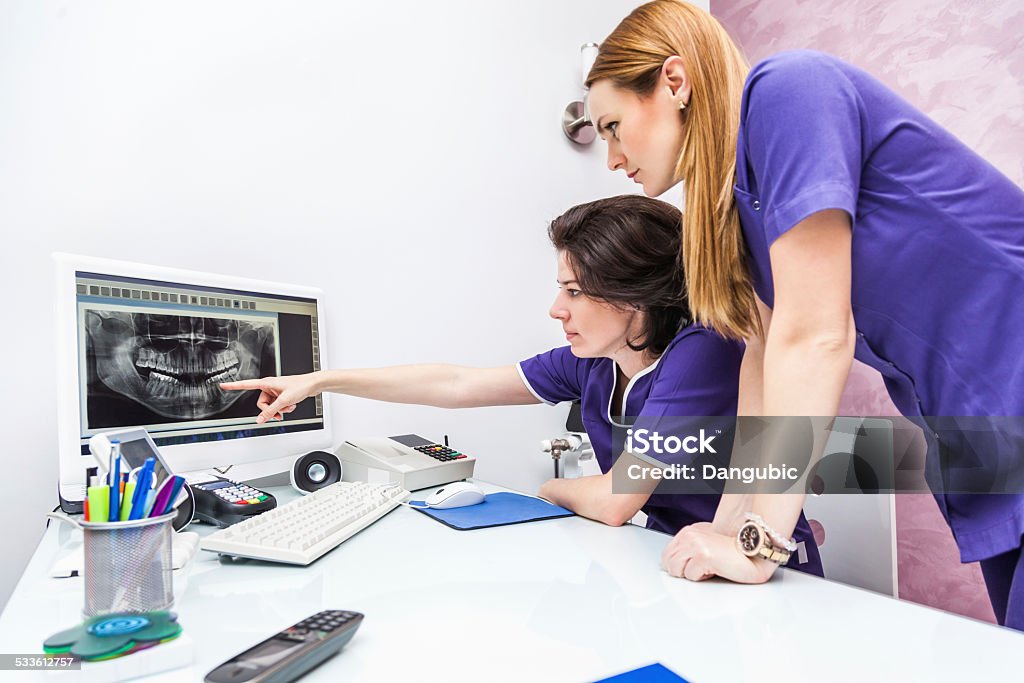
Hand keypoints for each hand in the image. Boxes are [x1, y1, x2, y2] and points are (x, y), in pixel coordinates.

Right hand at [220, 373, 318, 422]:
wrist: (313, 384)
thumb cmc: (300, 386)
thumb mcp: (284, 401)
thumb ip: (270, 411)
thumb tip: (260, 420)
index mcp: (266, 383)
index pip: (246, 384)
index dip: (234, 386)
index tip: (223, 385)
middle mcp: (269, 387)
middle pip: (261, 403)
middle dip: (271, 409)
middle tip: (280, 410)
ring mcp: (275, 392)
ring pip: (270, 406)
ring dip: (280, 409)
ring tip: (289, 405)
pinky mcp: (281, 395)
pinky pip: (278, 406)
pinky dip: (285, 407)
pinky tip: (292, 404)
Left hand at [661, 522, 775, 583]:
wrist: (753, 553)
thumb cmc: (732, 552)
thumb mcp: (705, 544)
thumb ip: (688, 550)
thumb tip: (671, 565)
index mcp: (688, 532)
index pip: (666, 554)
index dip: (677, 566)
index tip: (690, 567)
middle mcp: (689, 535)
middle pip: (668, 563)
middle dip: (683, 571)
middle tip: (702, 568)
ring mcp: (695, 545)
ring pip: (676, 571)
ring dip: (692, 575)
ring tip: (709, 568)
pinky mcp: (703, 556)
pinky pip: (691, 576)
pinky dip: (703, 578)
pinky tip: (715, 570)